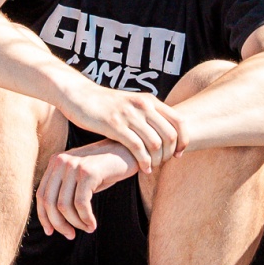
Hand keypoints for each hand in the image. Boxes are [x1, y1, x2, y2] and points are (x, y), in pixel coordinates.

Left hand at [35, 140, 138, 237]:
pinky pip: (81, 204)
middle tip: (70, 235)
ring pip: (64, 206)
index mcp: (55, 162)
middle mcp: (61, 161)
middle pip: (49, 202)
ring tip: (87, 228)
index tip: (50, 232)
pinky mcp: (88, 172)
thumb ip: (65, 191)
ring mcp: (74, 165)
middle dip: (58, 224)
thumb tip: (53, 222)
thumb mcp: (80, 178)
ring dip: (76, 223)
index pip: (41, 194)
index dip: (44, 217)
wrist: (129, 152)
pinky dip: (86, 218)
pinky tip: (93, 224)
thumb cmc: (105, 170)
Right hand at [62, 81, 183, 172]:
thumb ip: (148, 114)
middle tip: (163, 164)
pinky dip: (144, 162)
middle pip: (170, 135)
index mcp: (150, 100)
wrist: (79, 95)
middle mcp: (143, 105)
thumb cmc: (106, 104)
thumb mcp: (132, 104)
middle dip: (170, 154)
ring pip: (155, 143)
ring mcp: (129, 114)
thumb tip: (165, 132)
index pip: (179, 121)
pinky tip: (142, 169)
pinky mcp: (114, 125)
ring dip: (157, 160)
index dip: (184, 140)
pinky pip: (137, 147)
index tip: (178, 154)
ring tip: (151, 167)